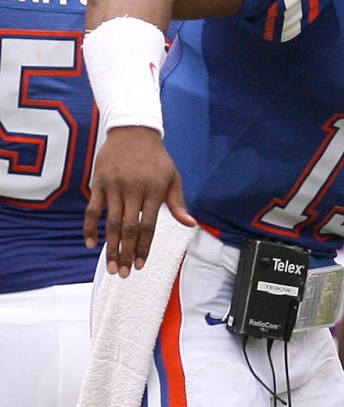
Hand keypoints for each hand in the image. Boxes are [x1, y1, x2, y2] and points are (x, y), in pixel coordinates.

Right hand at [84, 126, 194, 275]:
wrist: (133, 131)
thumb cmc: (157, 159)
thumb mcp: (173, 177)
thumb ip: (178, 203)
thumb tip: (191, 224)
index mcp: (153, 191)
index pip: (149, 226)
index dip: (144, 247)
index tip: (141, 265)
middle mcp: (133, 191)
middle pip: (129, 228)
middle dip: (126, 253)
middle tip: (123, 274)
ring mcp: (114, 187)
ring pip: (111, 223)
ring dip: (110, 247)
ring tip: (110, 266)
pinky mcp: (98, 183)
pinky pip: (93, 210)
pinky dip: (90, 228)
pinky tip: (90, 244)